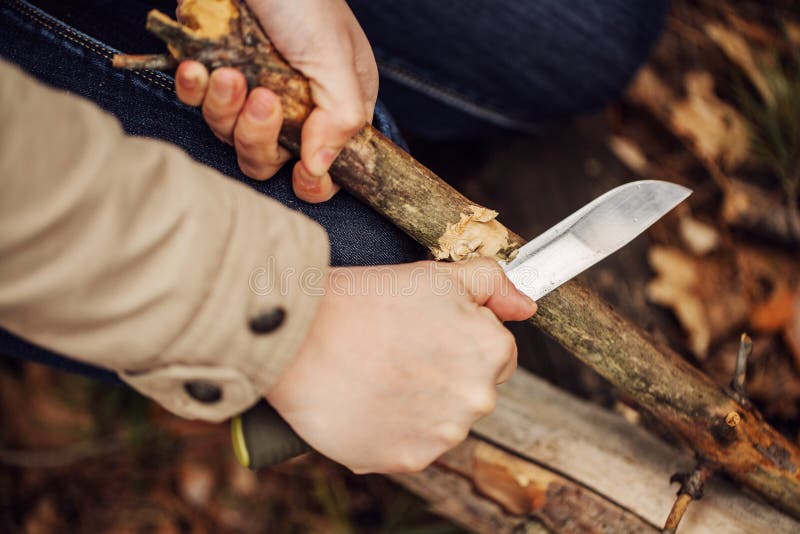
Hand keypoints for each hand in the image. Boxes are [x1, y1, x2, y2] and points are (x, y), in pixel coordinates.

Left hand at [174, 0, 377, 202]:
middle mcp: (294, 103)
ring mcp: (251, 89)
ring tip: (229, 72)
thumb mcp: (335, 57)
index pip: (327, 164)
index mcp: (335, 102)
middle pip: (271, 159)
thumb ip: (339, 117)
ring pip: (231, 135)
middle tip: (262, 99)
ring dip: (226, 109)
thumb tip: (322, 169)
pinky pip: (197, 104)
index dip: (312, 179)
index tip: (301, 169)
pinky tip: (199, 67)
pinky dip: (195, 91)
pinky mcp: (213, 72)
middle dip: (259, 137)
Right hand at [266, 259, 536, 473]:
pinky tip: (366, 402)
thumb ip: (490, 283)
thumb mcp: (434, 275)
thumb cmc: (363, 301)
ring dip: (419, 404)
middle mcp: (476, 400)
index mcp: (490, 352)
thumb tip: (525, 304)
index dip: (461, 340)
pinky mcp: (406, 460)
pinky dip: (392, 430)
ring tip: (377, 376)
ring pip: (441, 420)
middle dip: (443, 374)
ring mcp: (442, 435)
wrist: (299, 339)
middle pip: (470, 390)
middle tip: (397, 352)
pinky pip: (410, 446)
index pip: (497, 354)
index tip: (426, 334)